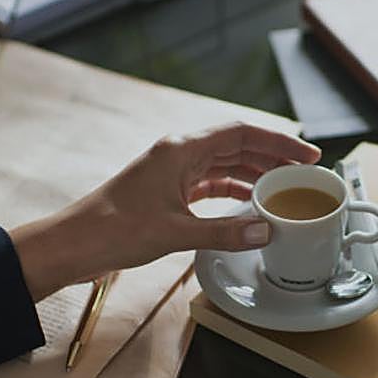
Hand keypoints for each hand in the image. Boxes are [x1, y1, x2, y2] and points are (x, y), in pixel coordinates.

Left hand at [9, 123, 320, 299]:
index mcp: (180, 149)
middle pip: (236, 145)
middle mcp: (177, 154)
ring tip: (283, 186)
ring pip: (224, 165)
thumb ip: (225, 232)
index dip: (278, 140)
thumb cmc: (113, 230)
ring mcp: (171, 172)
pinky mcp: (166, 191)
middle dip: (272, 156)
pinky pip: (209, 184)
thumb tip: (264, 230)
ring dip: (254, 173)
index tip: (305, 153)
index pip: (241, 132)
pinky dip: (232, 191)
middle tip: (304, 170)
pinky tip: (249, 202)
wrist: (73, 244)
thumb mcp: (176, 233)